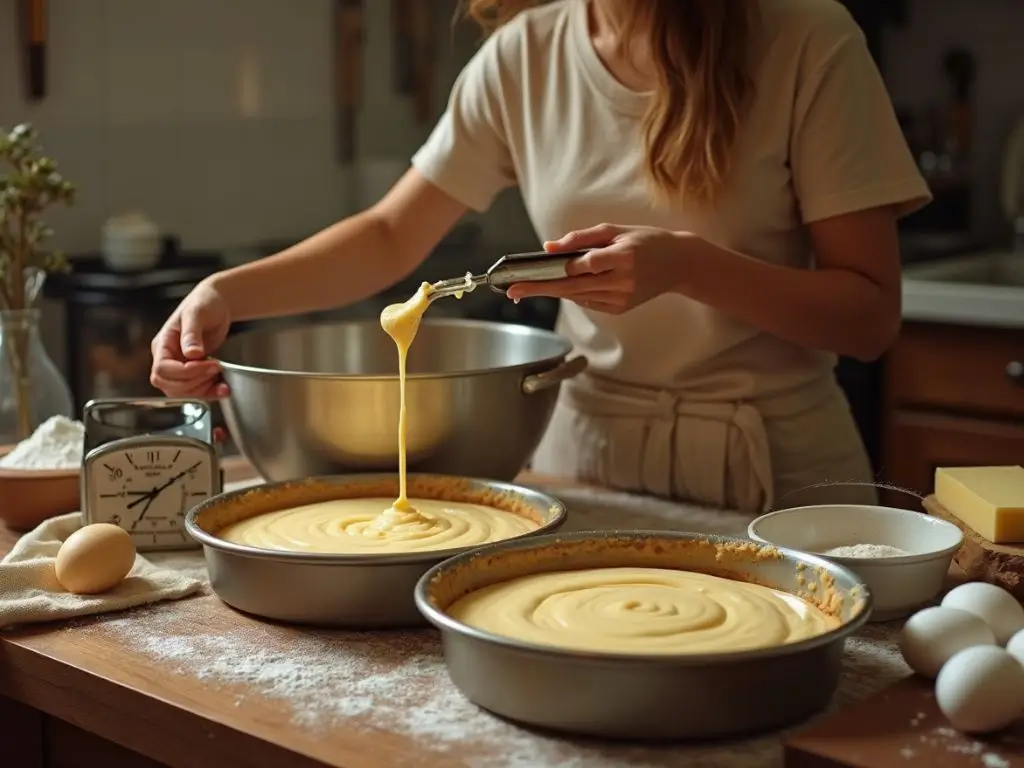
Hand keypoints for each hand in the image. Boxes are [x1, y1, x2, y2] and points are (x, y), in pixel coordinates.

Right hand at [150, 281, 231, 397]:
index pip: (162, 369)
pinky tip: (223, 388)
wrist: (217, 304)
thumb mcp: (197, 313)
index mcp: (163, 343)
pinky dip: (210, 393)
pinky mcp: (194, 372)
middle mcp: (168, 357)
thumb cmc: (203, 302)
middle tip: (216, 368)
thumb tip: (191, 353)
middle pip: (169, 384)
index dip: (185, 372)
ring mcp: (180, 366)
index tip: (208, 363)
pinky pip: (197, 390)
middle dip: (194, 382)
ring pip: (181, 391)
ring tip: (220, 377)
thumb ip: (191, 333)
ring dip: (202, 390)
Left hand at [506, 224, 692, 313]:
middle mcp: (623, 281)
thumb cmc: (646, 241)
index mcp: (624, 257)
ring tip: (527, 287)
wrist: (679, 264)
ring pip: (578, 296)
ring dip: (553, 291)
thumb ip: (581, 238)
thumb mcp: (616, 230)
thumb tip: (549, 247)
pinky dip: (574, 293)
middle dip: (541, 288)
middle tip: (514, 291)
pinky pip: (588, 302)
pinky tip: (564, 286)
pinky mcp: (620, 309)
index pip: (585, 264)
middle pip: (574, 286)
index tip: (534, 271)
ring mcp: (622, 298)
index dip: (560, 267)